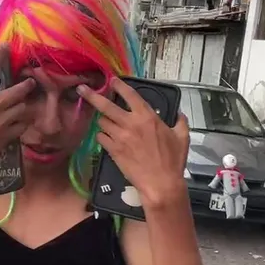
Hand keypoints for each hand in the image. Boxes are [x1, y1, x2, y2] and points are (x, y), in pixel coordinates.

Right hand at [0, 45, 33, 188]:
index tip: (5, 46)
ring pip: (22, 108)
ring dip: (24, 104)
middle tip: (29, 82)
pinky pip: (22, 126)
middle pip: (17, 90)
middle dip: (26, 84)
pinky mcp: (6, 137)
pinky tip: (20, 123)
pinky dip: (22, 123)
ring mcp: (1, 122)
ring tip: (24, 103)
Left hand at [77, 79, 190, 206]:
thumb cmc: (173, 160)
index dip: (119, 85)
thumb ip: (180, 121)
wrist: (161, 183)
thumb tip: (179, 114)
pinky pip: (100, 138)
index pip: (130, 95)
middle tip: (81, 89)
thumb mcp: (182, 137)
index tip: (112, 80)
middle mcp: (130, 124)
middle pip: (105, 105)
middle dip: (91, 95)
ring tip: (105, 120)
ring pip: (102, 122)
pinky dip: (102, 135)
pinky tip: (106, 137)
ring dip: (102, 120)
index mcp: (147, 117)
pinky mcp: (113, 150)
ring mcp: (119, 137)